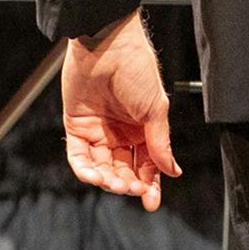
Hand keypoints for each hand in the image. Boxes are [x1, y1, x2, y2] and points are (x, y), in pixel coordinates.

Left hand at [61, 11, 178, 208]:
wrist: (106, 47)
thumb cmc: (136, 69)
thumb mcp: (156, 109)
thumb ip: (160, 142)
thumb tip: (172, 171)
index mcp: (145, 128)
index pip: (148, 163)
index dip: (150, 184)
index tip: (150, 202)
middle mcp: (122, 132)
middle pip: (125, 168)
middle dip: (128, 183)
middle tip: (132, 189)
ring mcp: (99, 130)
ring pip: (102, 166)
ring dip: (108, 179)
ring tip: (114, 183)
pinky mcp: (77, 126)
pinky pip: (79, 155)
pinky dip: (86, 169)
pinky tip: (95, 175)